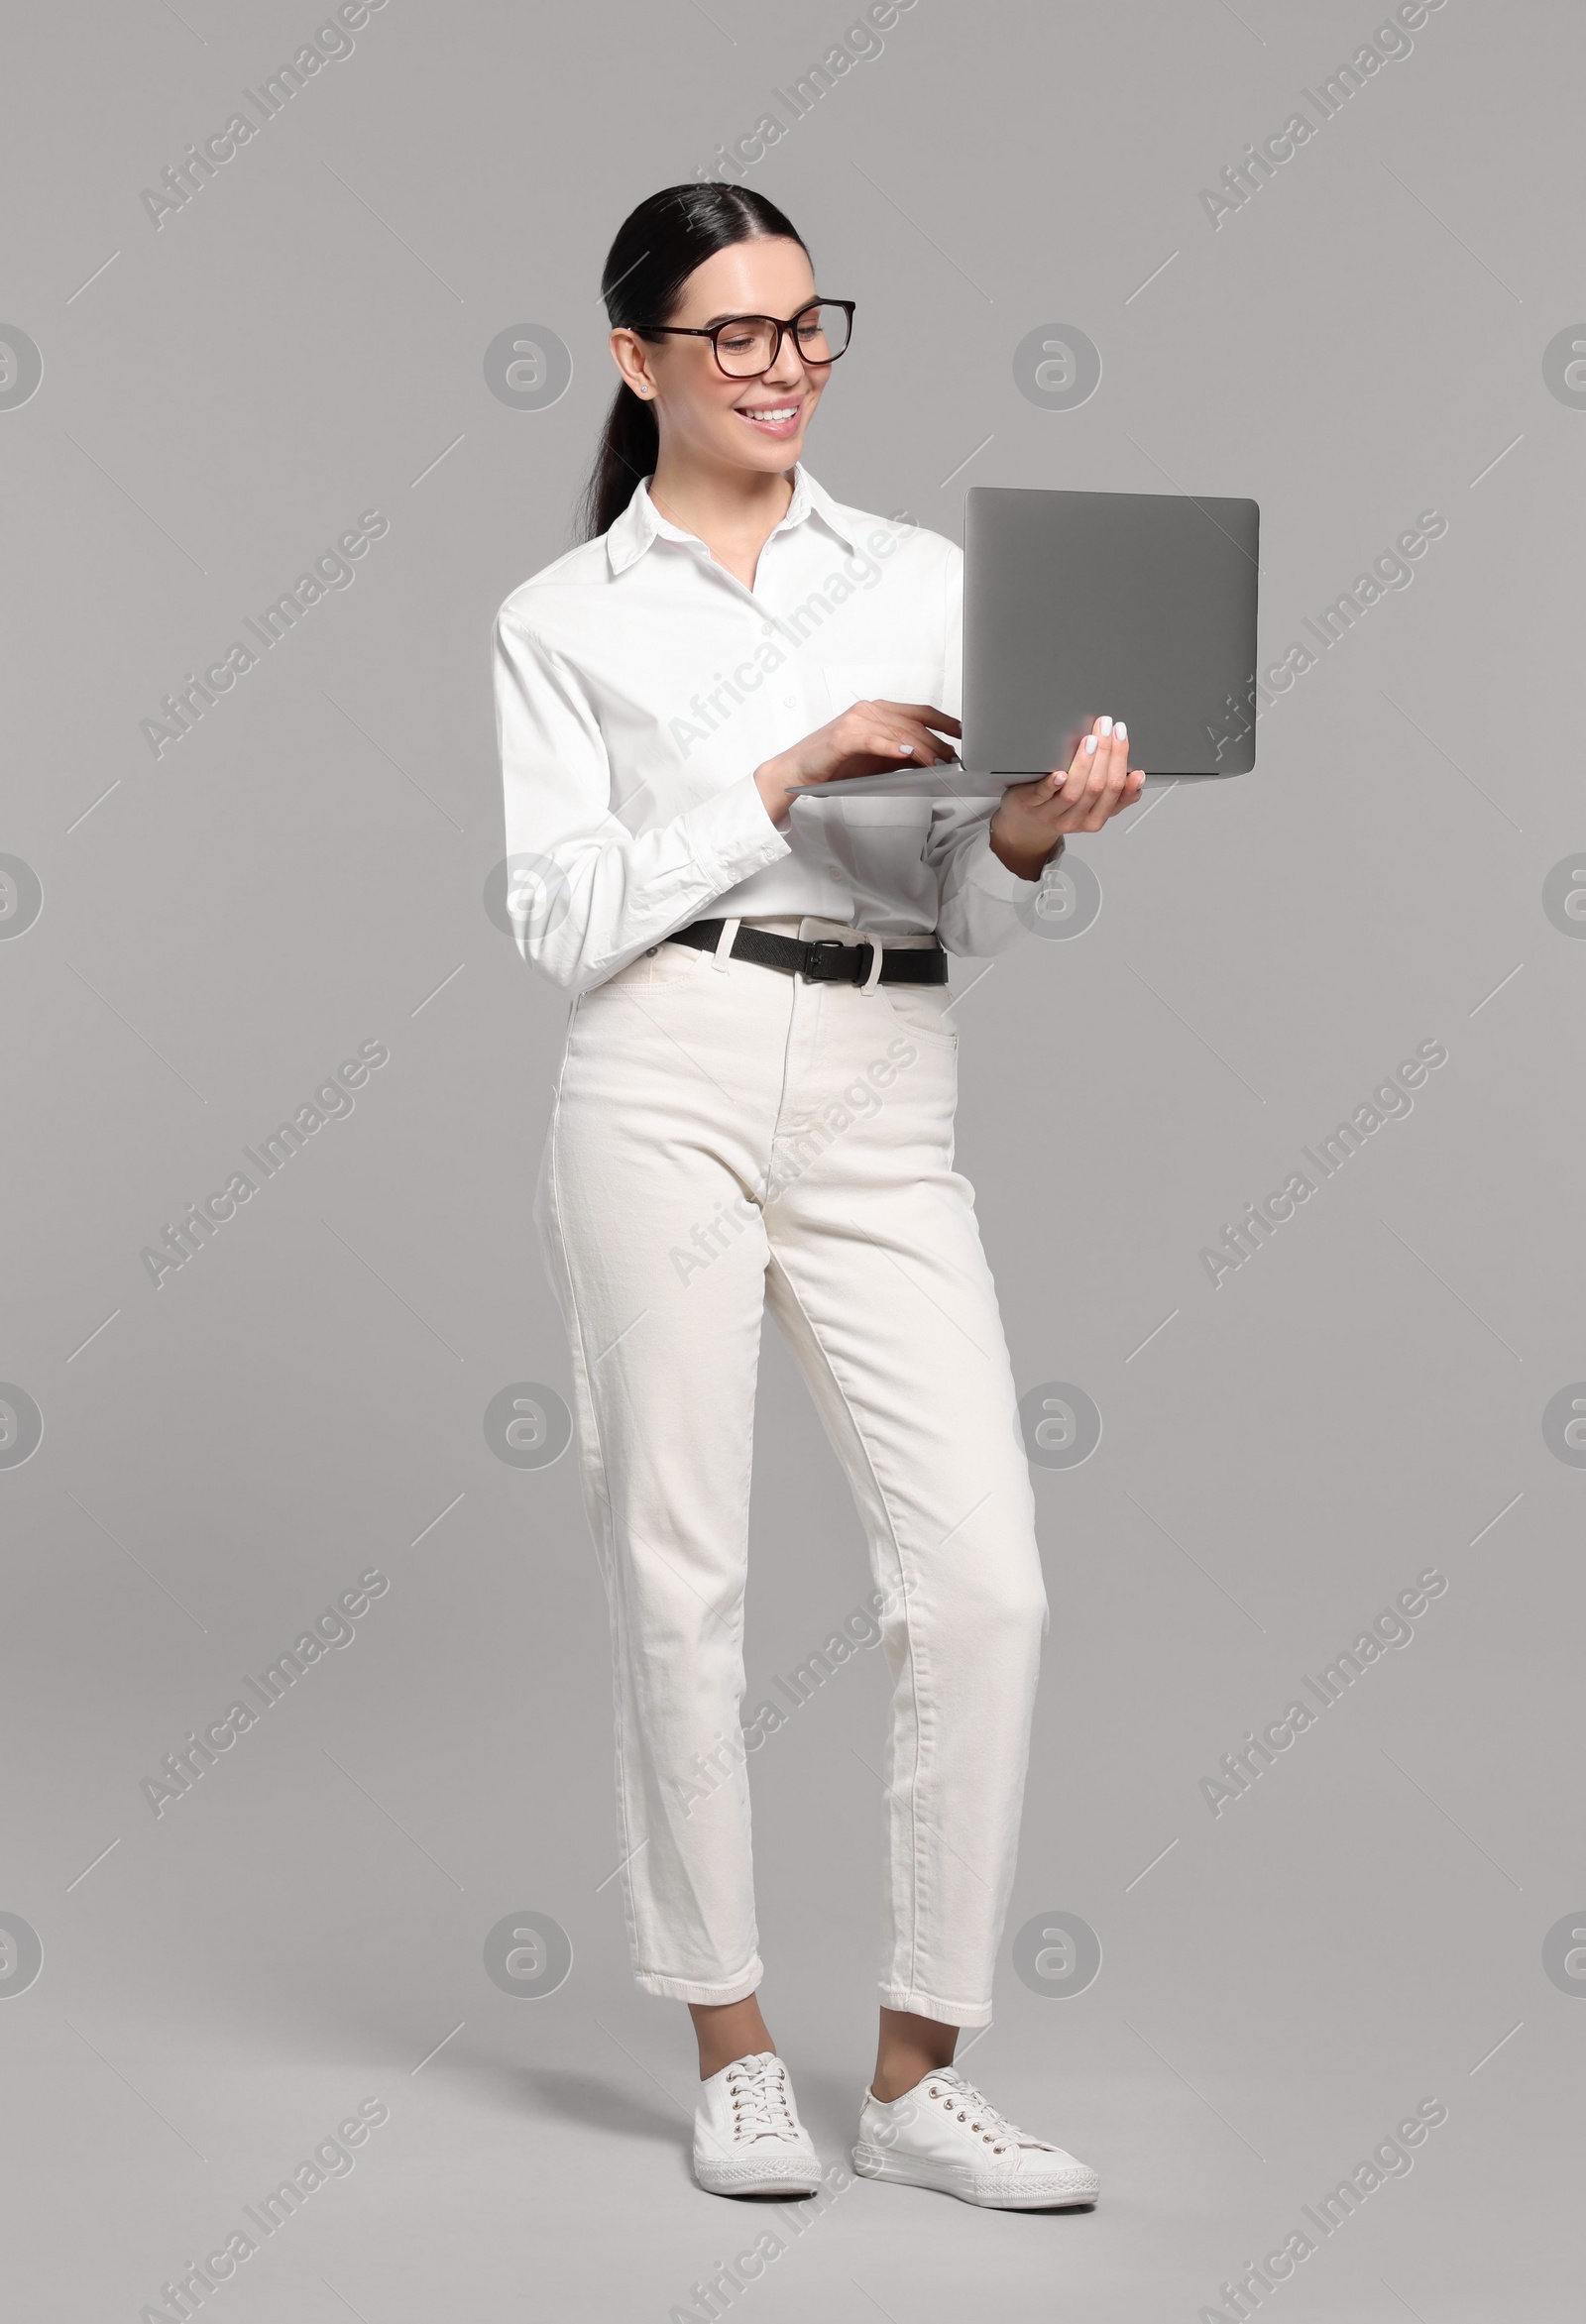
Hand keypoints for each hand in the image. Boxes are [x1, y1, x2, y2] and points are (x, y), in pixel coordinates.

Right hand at [754, 700, 960, 823]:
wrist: (798, 771)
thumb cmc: (836, 764)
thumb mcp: (878, 761)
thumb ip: (904, 756)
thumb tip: (935, 760)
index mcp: (878, 711)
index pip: (920, 712)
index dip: (945, 721)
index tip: (965, 734)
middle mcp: (869, 711)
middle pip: (913, 723)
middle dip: (938, 742)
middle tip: (954, 759)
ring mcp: (856, 721)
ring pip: (898, 731)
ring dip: (922, 749)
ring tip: (938, 763)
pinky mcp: (843, 736)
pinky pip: (873, 739)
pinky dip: (891, 746)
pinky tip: (906, 754)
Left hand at [989, 715, 1143, 880]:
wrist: (1025, 826)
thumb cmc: (1061, 810)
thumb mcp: (1093, 808)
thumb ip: (1116, 796)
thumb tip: (1138, 778)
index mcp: (1095, 818)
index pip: (1115, 789)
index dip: (1121, 761)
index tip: (1122, 736)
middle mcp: (1075, 819)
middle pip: (1097, 787)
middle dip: (1106, 753)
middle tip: (1107, 727)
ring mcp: (1051, 813)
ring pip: (1073, 791)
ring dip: (1085, 763)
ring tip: (1090, 740)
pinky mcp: (1029, 805)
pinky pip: (1042, 796)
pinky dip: (1052, 784)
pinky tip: (1060, 773)